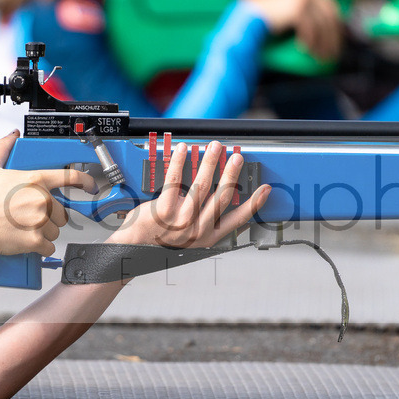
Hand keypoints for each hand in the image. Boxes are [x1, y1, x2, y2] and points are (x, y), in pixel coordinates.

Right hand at [0, 131, 96, 256]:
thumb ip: (3, 148)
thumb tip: (11, 136)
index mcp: (35, 180)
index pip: (71, 177)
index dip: (85, 181)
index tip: (90, 186)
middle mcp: (41, 200)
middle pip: (61, 212)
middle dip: (48, 216)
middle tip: (27, 216)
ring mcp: (40, 221)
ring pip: (55, 230)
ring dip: (43, 232)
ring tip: (22, 227)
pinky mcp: (36, 241)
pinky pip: (49, 247)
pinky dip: (39, 247)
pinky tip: (24, 240)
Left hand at [106, 141, 270, 248]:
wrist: (133, 250)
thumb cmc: (159, 242)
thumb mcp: (189, 240)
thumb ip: (204, 223)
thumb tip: (218, 199)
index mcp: (207, 237)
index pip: (237, 220)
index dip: (254, 203)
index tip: (265, 189)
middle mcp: (196, 230)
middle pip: (222, 196)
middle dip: (232, 173)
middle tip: (237, 157)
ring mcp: (180, 221)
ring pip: (202, 185)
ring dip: (210, 162)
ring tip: (215, 148)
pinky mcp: (163, 210)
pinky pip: (175, 180)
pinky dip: (180, 162)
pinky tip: (184, 150)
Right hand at [241, 0, 343, 59]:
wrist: (247, 14)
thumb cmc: (265, 16)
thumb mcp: (289, 10)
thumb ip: (305, 13)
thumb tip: (324, 31)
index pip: (330, 9)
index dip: (336, 28)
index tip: (336, 43)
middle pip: (329, 17)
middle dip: (333, 39)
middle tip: (332, 55)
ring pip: (321, 24)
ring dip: (322, 44)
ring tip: (320, 57)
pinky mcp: (297, 8)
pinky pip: (309, 29)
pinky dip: (309, 42)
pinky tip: (305, 51)